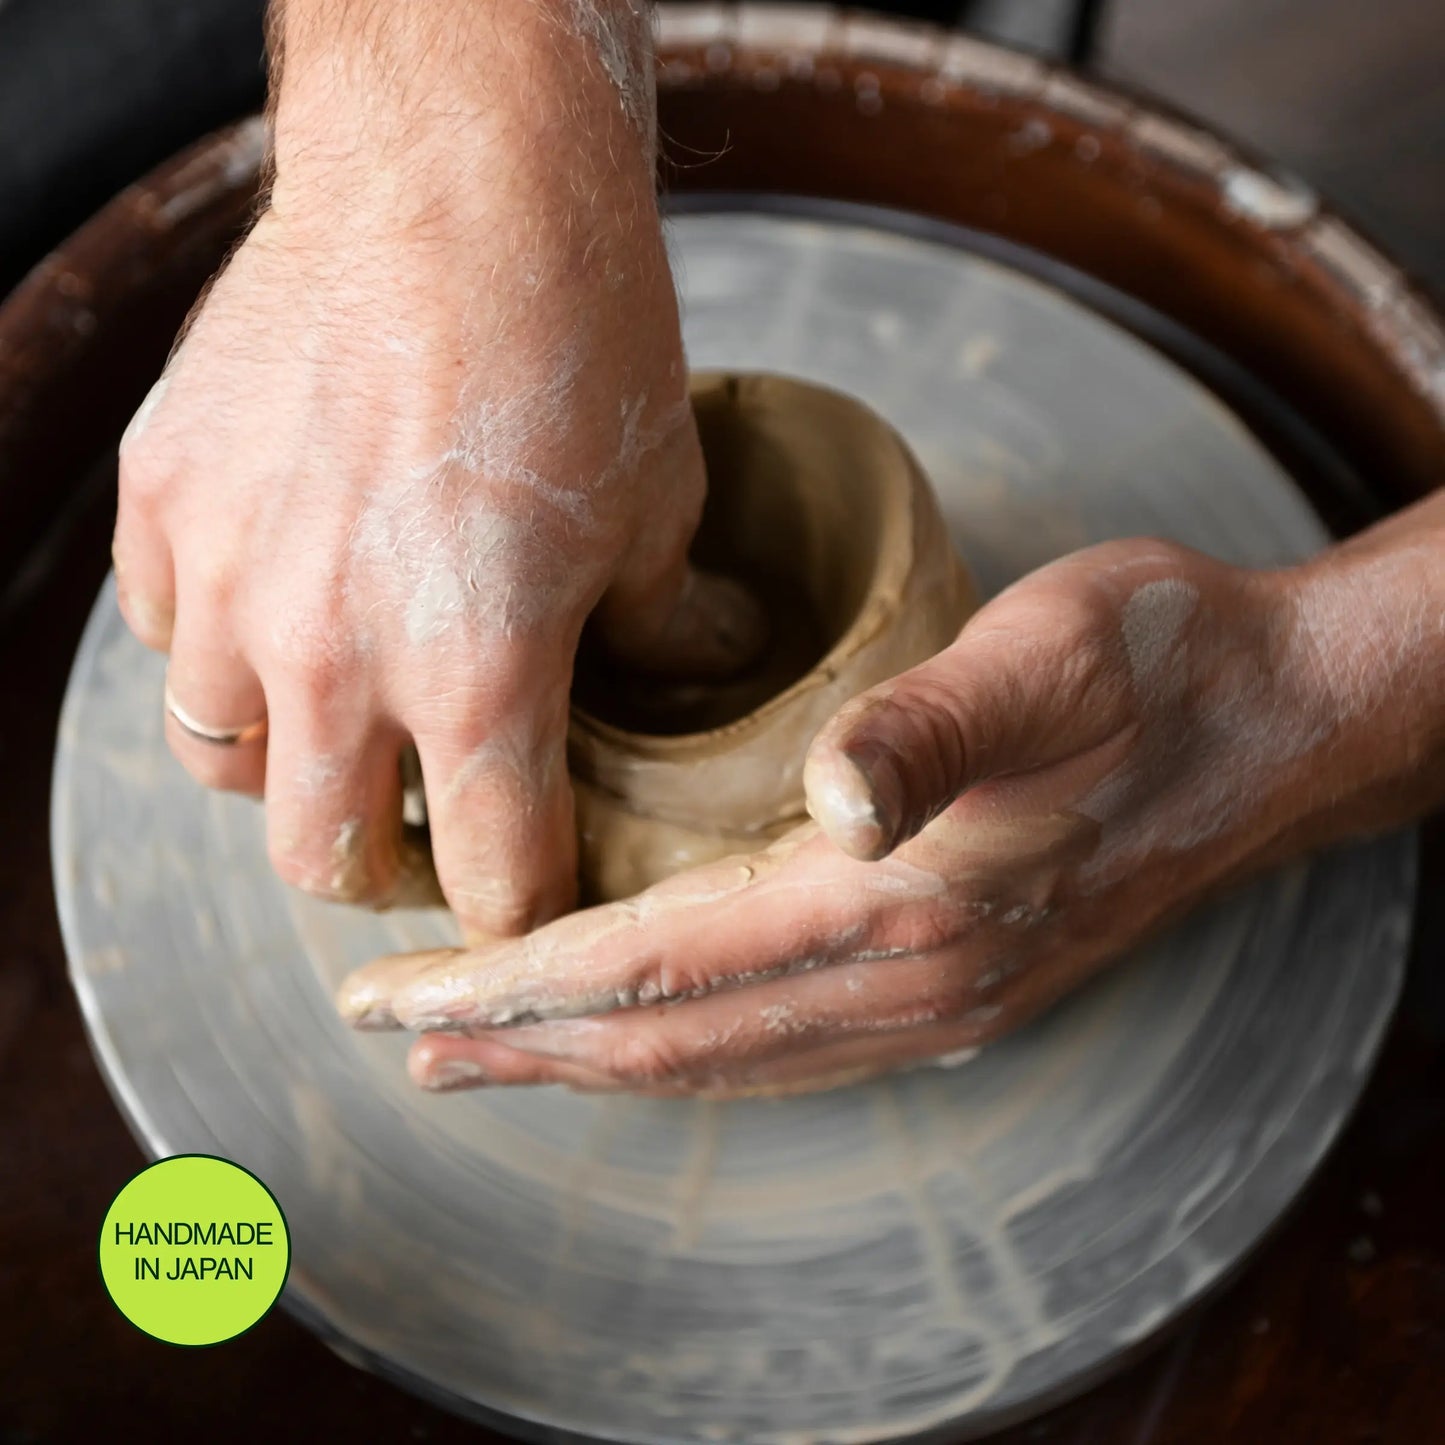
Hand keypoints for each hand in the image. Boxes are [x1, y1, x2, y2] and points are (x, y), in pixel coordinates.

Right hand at [113, 0, 758, 935]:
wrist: (455, 174)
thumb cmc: (578, 336)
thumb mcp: (661, 507)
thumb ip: (669, 629)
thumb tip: (707, 667)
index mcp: (477, 676)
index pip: (488, 879)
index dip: (519, 909)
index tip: (528, 897)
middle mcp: (333, 655)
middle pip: (326, 862)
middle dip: (387, 869)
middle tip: (427, 828)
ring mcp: (230, 579)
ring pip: (228, 764)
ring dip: (296, 764)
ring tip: (348, 714)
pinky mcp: (163, 501)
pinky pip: (168, 638)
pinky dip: (226, 652)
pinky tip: (283, 602)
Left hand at [341, 533, 1412, 1095]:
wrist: (1275, 722)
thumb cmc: (1158, 668)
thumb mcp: (1048, 660)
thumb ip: (936, 732)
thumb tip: (843, 796)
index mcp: (905, 903)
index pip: (661, 966)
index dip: (521, 983)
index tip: (403, 990)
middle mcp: (913, 979)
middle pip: (669, 1036)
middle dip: (521, 1039)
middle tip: (395, 1031)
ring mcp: (938, 998)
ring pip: (721, 1056)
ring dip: (589, 1060)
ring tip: (485, 1055)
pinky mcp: (957, 982)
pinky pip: (785, 1047)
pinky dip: (683, 1053)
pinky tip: (642, 1041)